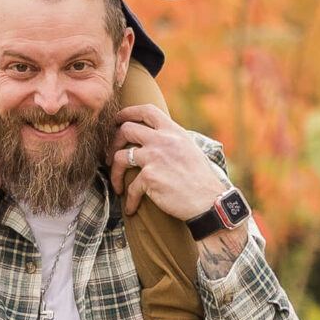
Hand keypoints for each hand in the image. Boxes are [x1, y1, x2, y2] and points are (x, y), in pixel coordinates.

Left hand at [111, 105, 229, 224]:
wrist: (208, 201)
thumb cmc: (201, 179)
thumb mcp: (189, 149)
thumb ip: (171, 141)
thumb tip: (153, 139)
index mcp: (173, 131)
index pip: (147, 111)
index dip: (128, 112)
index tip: (118, 120)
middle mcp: (163, 140)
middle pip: (126, 130)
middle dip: (113, 143)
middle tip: (111, 157)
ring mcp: (154, 157)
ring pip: (120, 157)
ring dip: (114, 173)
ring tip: (117, 184)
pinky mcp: (149, 177)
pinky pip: (130, 187)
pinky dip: (129, 200)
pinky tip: (131, 208)